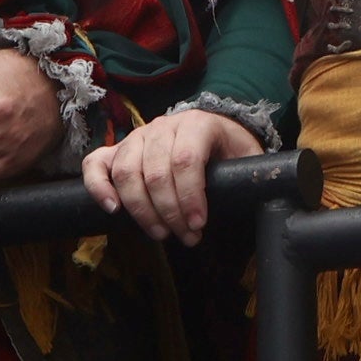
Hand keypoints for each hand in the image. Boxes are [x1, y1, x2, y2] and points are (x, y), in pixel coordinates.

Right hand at [84, 107, 263, 246]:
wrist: (211, 130)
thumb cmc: (230, 150)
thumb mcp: (248, 158)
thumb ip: (252, 175)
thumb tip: (264, 201)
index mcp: (198, 123)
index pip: (186, 159)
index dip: (190, 197)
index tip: (199, 226)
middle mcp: (163, 125)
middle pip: (155, 171)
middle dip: (169, 212)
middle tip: (186, 237)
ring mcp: (137, 136)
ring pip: (127, 171)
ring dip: (141, 209)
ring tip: (160, 233)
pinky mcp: (118, 149)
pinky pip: (96, 163)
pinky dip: (99, 186)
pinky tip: (113, 209)